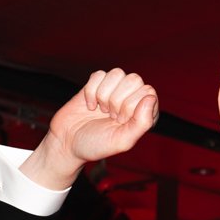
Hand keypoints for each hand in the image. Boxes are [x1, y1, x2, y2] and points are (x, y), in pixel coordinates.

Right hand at [20, 68, 158, 188]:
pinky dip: (91, 91)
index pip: (148, 92)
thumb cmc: (96, 145)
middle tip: (110, 116)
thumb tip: (150, 98)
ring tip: (101, 110)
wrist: (68, 142)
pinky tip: (90, 105)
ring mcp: (114, 90)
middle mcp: (132, 98)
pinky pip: (99, 75)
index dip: (131, 106)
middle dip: (117, 100)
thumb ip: (142, 123)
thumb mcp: (122, 141)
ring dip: (104, 94)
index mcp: (144, 113)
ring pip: (117, 74)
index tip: (119, 121)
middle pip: (134, 80)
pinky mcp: (97, 84)